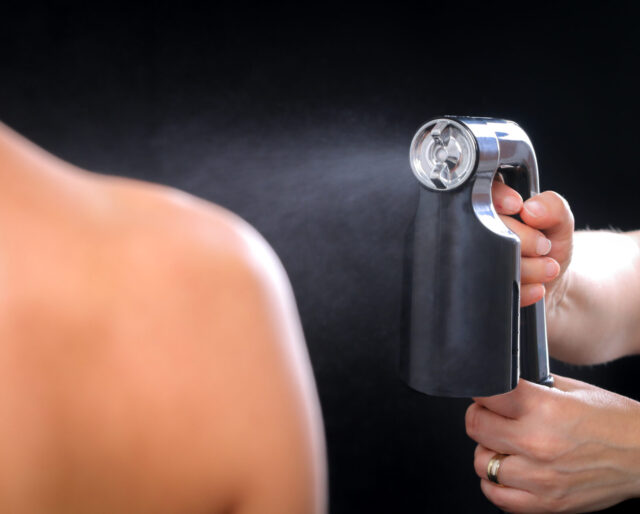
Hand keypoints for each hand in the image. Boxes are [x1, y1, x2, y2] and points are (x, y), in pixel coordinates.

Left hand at [465, 375, 639, 512]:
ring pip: (481, 463)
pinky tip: (509, 471)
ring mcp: (540, 477)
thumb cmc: (613, 420)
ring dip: (488, 451)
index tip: (485, 393)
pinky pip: (497, 496)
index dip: (482, 391)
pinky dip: (495, 484)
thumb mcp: (571, 388)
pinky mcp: (547, 503)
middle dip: (481, 417)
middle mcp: (537, 442)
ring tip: (504, 444)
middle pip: (475, 427)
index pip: (485, 395)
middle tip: (493, 416)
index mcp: (543, 408)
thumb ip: (531, 386)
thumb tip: (500, 383)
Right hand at [491, 180, 573, 308]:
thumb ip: (554, 208)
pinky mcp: (481, 288)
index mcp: (494, 210)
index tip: (518, 207)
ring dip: (530, 268)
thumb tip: (531, 208)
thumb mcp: (560, 224)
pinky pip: (497, 289)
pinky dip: (524, 290)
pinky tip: (536, 287)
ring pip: (493, 261)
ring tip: (547, 268)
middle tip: (544, 246)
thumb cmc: (550, 250)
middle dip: (526, 238)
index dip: (499, 198)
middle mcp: (479, 233)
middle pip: (488, 228)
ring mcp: (476, 261)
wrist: (550, 288)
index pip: (483, 192)